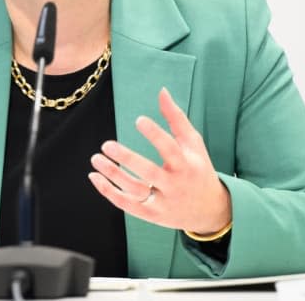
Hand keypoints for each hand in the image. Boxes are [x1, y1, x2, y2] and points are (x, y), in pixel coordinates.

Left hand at [88, 88, 230, 234]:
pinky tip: (94, 177)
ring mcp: (162, 202)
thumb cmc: (197, 168)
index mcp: (186, 164)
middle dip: (127, 159)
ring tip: (96, 158)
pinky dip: (109, 192)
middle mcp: (174, 185)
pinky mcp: (151, 215)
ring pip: (135, 190)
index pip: (170, 149)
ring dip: (112, 175)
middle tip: (106, 144)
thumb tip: (161, 90)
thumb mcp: (193, 143)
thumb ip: (176, 117)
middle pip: (149, 173)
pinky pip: (127, 205)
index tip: (139, 119)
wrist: (209, 210)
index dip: (155, 134)